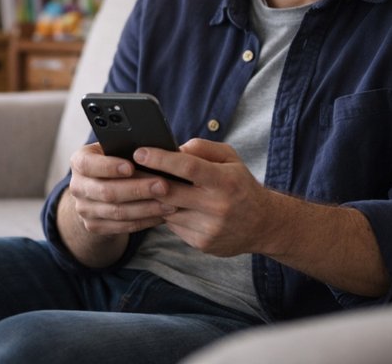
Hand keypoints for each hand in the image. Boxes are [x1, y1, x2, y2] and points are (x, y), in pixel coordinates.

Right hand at [67, 143, 177, 236]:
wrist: (98, 190)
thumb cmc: (114, 161)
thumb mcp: (114, 149)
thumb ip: (127, 147)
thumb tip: (154, 148)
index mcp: (79, 162)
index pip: (88, 164)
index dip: (108, 167)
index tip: (131, 166)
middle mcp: (77, 186)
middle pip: (106, 191)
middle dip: (138, 189)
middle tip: (164, 185)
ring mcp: (84, 209)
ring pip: (117, 212)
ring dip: (147, 208)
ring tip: (170, 203)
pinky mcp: (94, 227)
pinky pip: (123, 226)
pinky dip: (145, 221)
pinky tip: (162, 215)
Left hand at [133, 139, 276, 256]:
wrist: (263, 224)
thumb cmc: (240, 185)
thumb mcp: (230, 158)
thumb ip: (202, 148)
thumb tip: (174, 148)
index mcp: (225, 181)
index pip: (188, 167)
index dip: (161, 159)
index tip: (140, 152)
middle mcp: (217, 206)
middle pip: (170, 192)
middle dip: (146, 180)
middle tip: (128, 169)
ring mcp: (209, 228)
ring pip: (167, 210)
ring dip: (154, 198)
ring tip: (143, 185)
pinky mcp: (201, 243)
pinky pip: (173, 225)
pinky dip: (167, 214)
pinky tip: (167, 204)